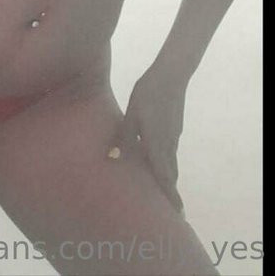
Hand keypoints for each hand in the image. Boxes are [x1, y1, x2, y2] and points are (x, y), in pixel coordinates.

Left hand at [122, 66, 186, 214]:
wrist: (171, 75)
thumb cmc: (147, 94)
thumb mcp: (131, 116)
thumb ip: (123, 138)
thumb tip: (112, 159)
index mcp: (157, 144)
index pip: (165, 177)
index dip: (170, 196)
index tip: (177, 213)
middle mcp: (169, 144)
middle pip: (170, 173)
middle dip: (170, 191)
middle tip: (171, 209)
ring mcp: (174, 134)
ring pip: (170, 160)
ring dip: (167, 175)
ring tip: (163, 187)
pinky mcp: (174, 125)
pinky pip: (170, 149)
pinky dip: (166, 160)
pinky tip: (157, 157)